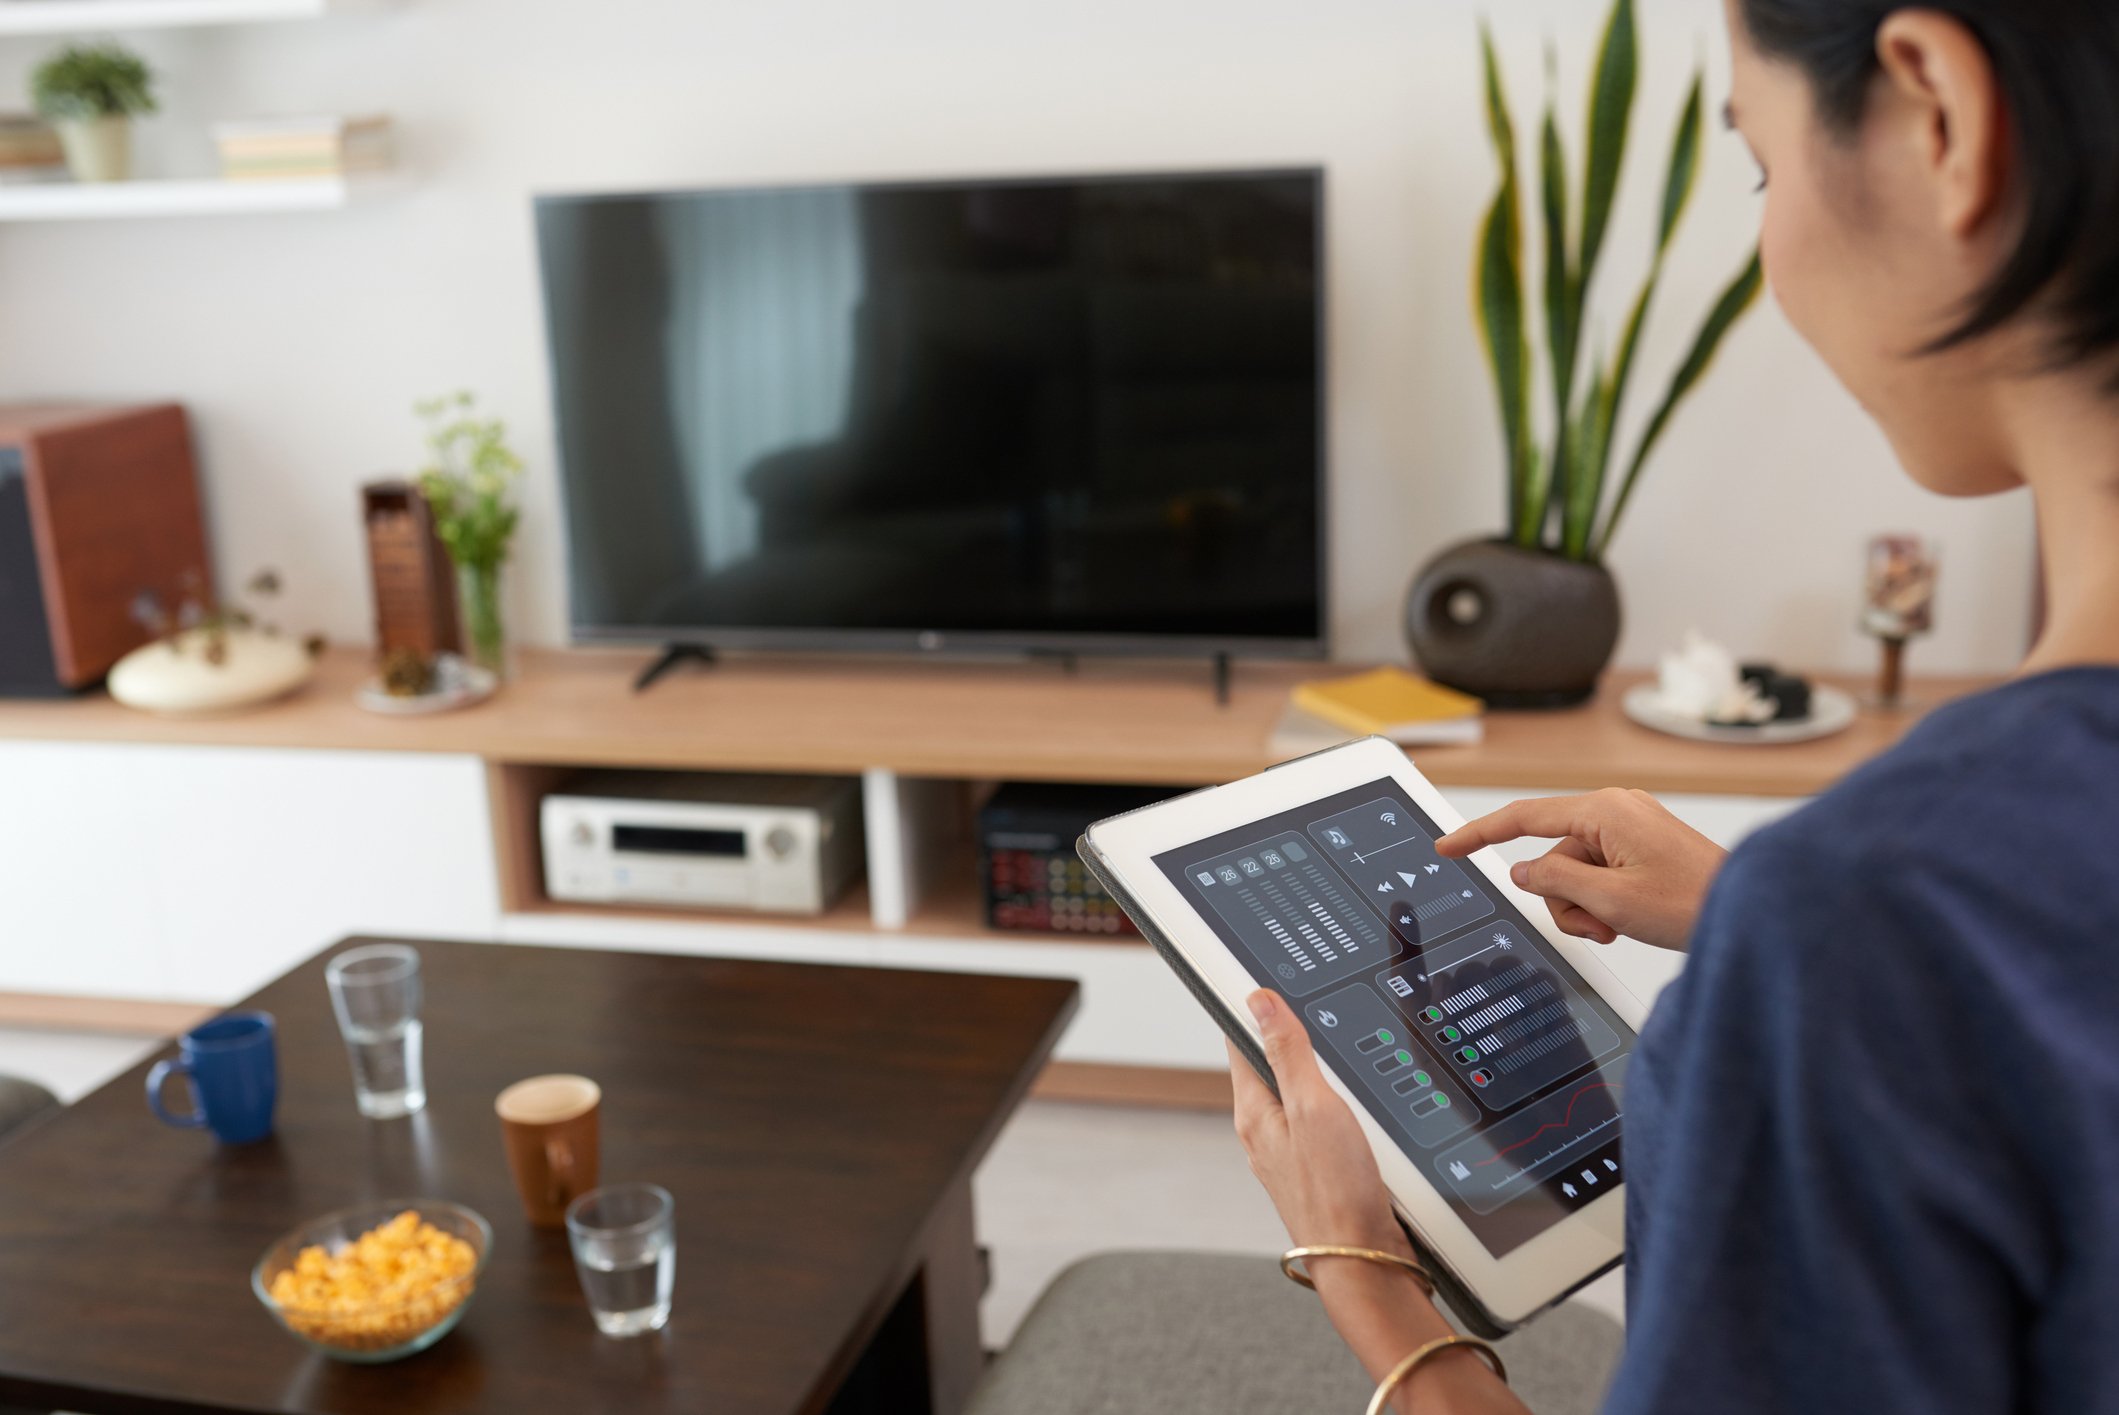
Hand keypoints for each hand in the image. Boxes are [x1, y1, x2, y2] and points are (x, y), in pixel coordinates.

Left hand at [1230, 990, 1410, 1259]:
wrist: (1366, 1262)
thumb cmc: (1336, 1194)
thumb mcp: (1313, 1106)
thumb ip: (1288, 1050)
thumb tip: (1259, 1000)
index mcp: (1254, 1111)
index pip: (1242, 1041)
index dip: (1254, 1007)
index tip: (1261, 980)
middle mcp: (1267, 1131)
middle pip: (1272, 1064)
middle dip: (1291, 1036)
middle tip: (1309, 1005)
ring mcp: (1293, 1151)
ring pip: (1302, 1092)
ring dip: (1319, 1071)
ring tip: (1336, 1048)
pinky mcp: (1322, 1168)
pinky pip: (1325, 1119)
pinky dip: (1340, 1103)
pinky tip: (1359, 1102)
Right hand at [1435, 788, 1724, 950]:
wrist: (1753, 911)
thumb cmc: (1698, 903)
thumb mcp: (1611, 901)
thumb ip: (1555, 882)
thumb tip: (1523, 873)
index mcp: (1606, 811)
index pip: (1524, 818)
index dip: (1479, 834)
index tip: (1448, 846)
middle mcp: (1617, 809)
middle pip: (1551, 857)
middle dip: (1564, 899)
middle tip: (1598, 926)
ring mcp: (1631, 827)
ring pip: (1573, 872)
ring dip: (1586, 906)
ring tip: (1619, 925)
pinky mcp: (1641, 845)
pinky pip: (1598, 872)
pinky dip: (1603, 900)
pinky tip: (1629, 917)